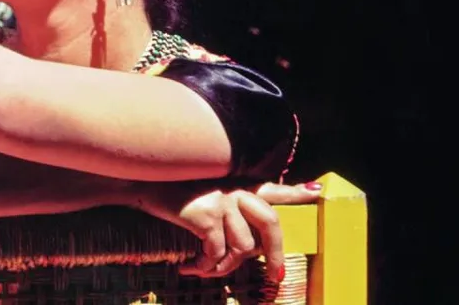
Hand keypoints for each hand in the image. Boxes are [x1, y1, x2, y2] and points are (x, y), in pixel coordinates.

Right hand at [139, 180, 321, 282]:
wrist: (142, 181)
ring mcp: (223, 201)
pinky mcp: (208, 216)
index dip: (295, 192)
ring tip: (205, 270)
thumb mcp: (203, 191)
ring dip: (223, 268)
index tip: (316, 192)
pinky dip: (203, 267)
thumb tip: (241, 243)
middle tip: (276, 277)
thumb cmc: (169, 191)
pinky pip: (216, 254)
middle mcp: (235, 190)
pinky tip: (188, 267)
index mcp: (237, 183)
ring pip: (242, 248)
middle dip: (276, 256)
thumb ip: (225, 206)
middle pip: (271, 225)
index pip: (272, 188)